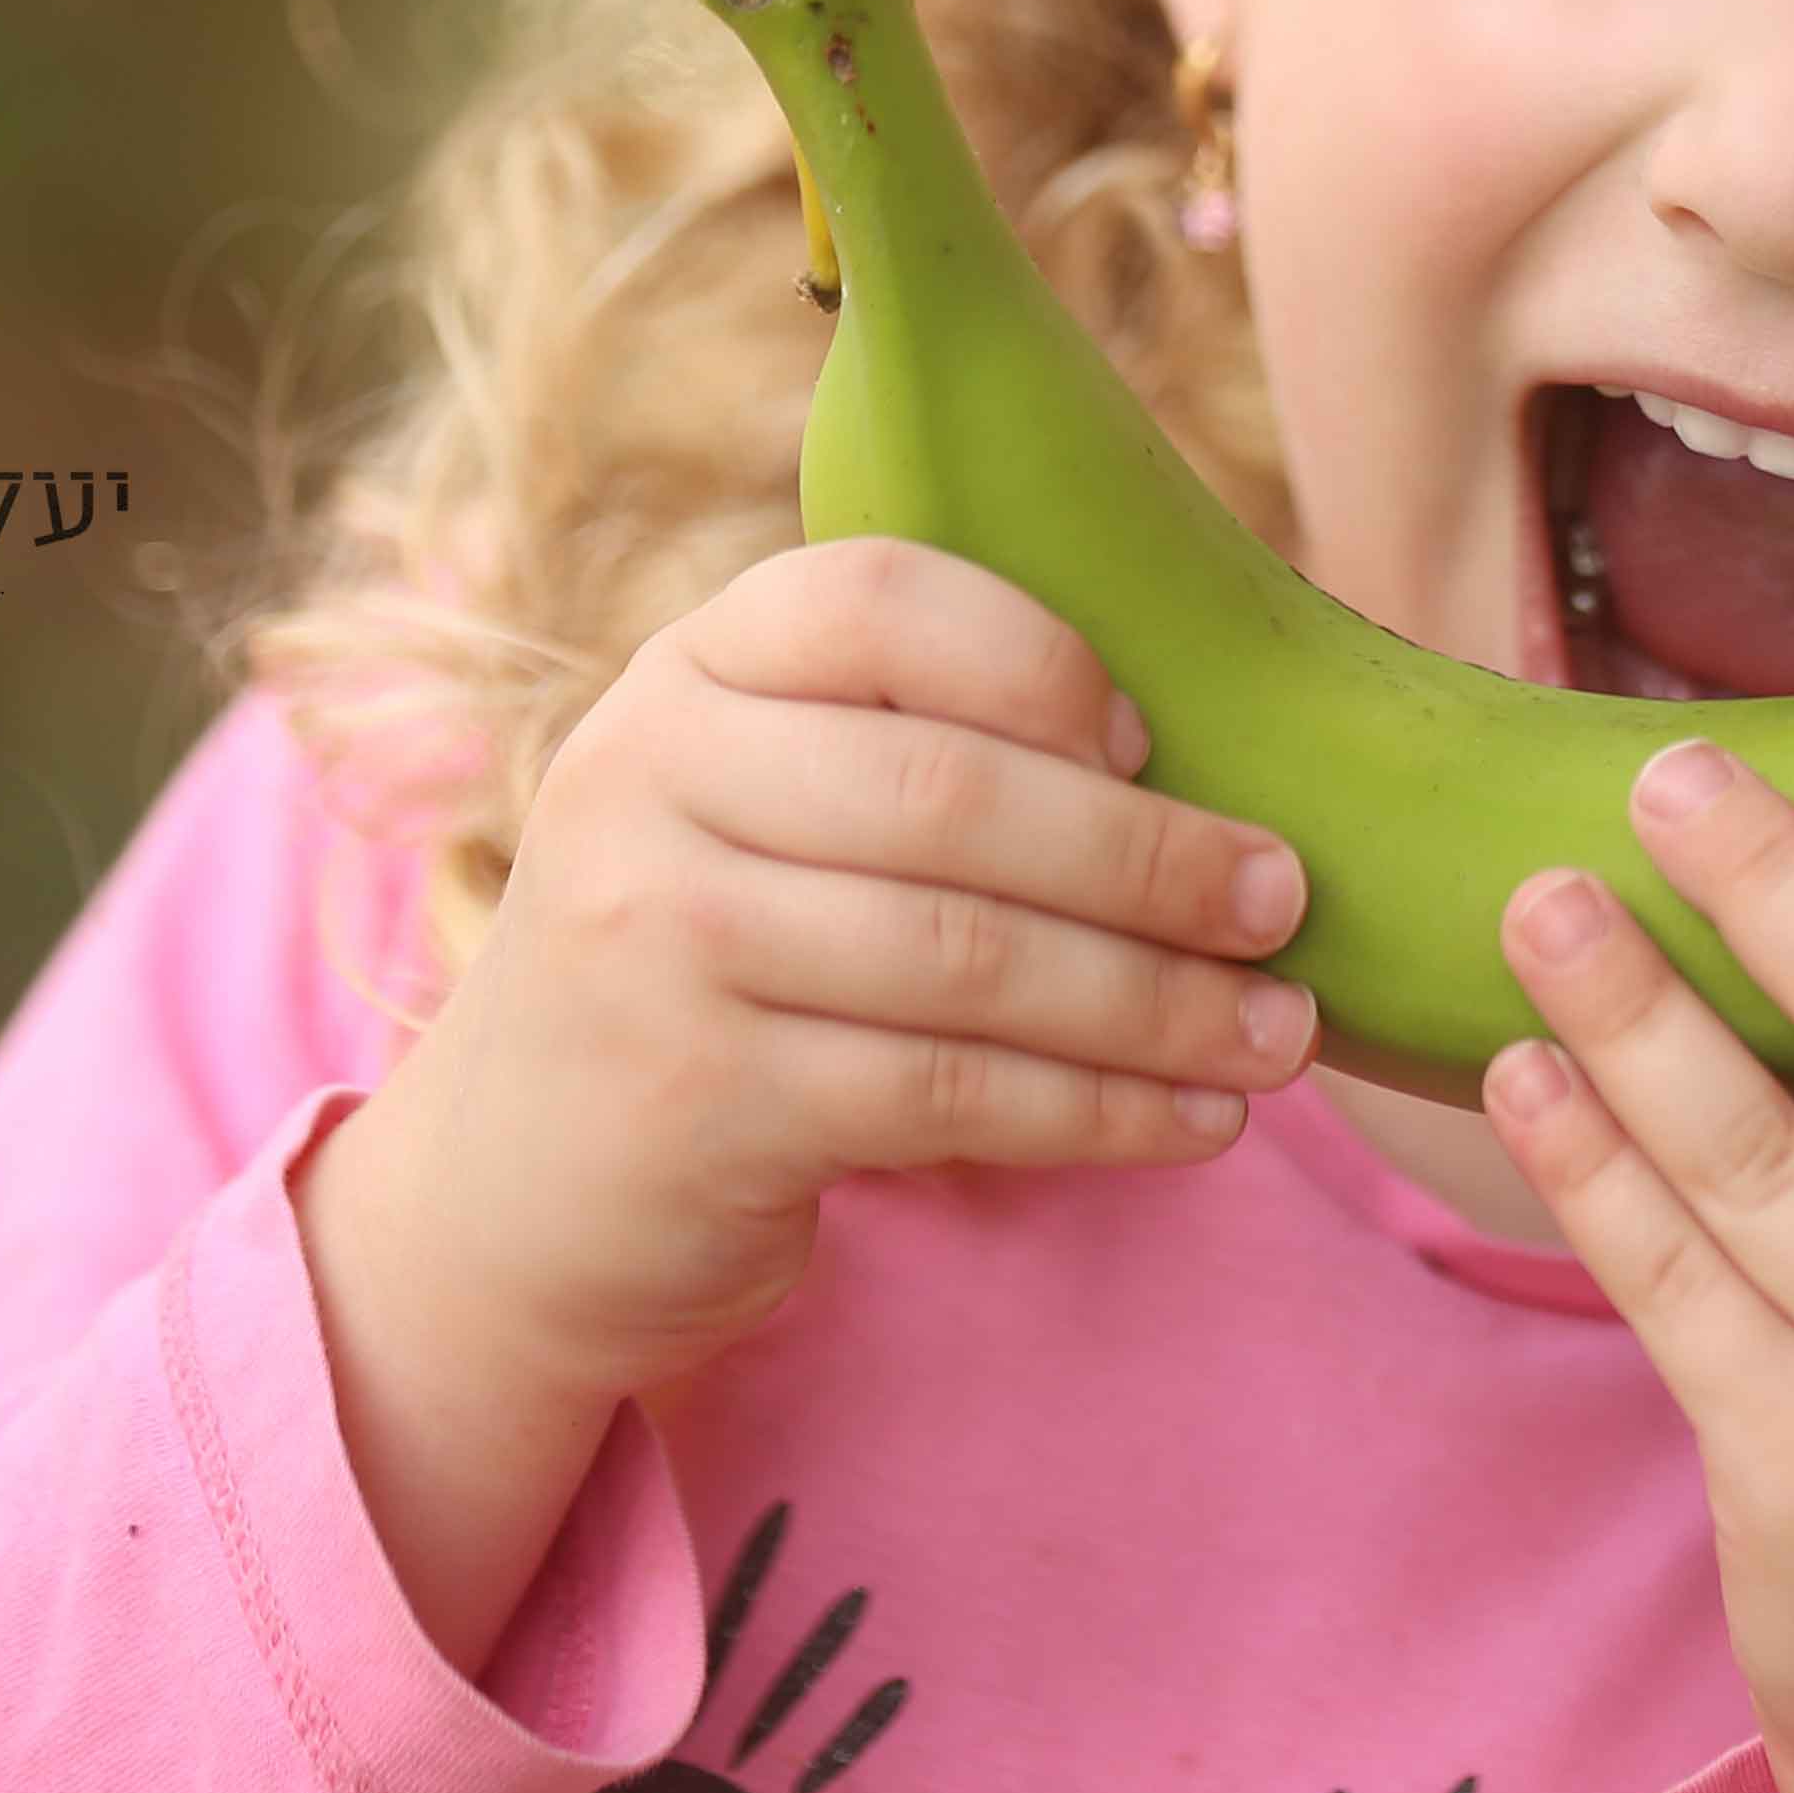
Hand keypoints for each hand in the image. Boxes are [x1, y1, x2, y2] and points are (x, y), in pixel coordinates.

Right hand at [323, 535, 1321, 1412]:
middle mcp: (648, 780)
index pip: (878, 596)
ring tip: (1281, 1035)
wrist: (509, 1197)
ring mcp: (656, 945)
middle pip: (953, 794)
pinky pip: (949, 1091)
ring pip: (971, 958)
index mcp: (687, 671)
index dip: (1037, 657)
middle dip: (1150, 856)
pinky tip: (1196, 1119)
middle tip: (1284, 899)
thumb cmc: (713, 965)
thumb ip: (902, 742)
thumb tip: (1209, 753)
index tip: (1154, 737)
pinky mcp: (698, 1102)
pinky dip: (1099, 1109)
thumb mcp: (750, 809)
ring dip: (1158, 1003)